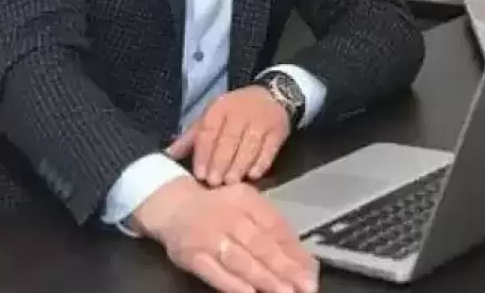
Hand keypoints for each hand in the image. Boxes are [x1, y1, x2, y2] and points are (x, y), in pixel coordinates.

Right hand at [132, 177, 318, 292]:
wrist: (173, 207)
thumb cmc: (219, 209)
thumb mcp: (247, 207)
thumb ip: (274, 229)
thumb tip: (305, 260)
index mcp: (246, 200)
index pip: (275, 226)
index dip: (294, 250)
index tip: (311, 272)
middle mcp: (228, 215)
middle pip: (260, 244)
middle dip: (284, 268)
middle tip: (306, 286)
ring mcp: (208, 236)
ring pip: (240, 260)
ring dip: (264, 278)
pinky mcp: (192, 256)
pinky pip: (215, 273)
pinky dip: (232, 284)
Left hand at [167, 86, 290, 185]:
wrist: (271, 96)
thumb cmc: (235, 110)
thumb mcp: (212, 116)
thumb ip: (192, 137)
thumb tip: (168, 154)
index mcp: (220, 108)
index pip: (209, 130)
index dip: (204, 153)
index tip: (199, 174)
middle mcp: (240, 113)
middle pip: (229, 139)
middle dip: (221, 161)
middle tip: (214, 182)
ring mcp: (261, 121)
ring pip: (250, 144)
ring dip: (240, 164)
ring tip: (231, 182)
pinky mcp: (278, 130)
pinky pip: (269, 148)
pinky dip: (261, 162)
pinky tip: (253, 175)